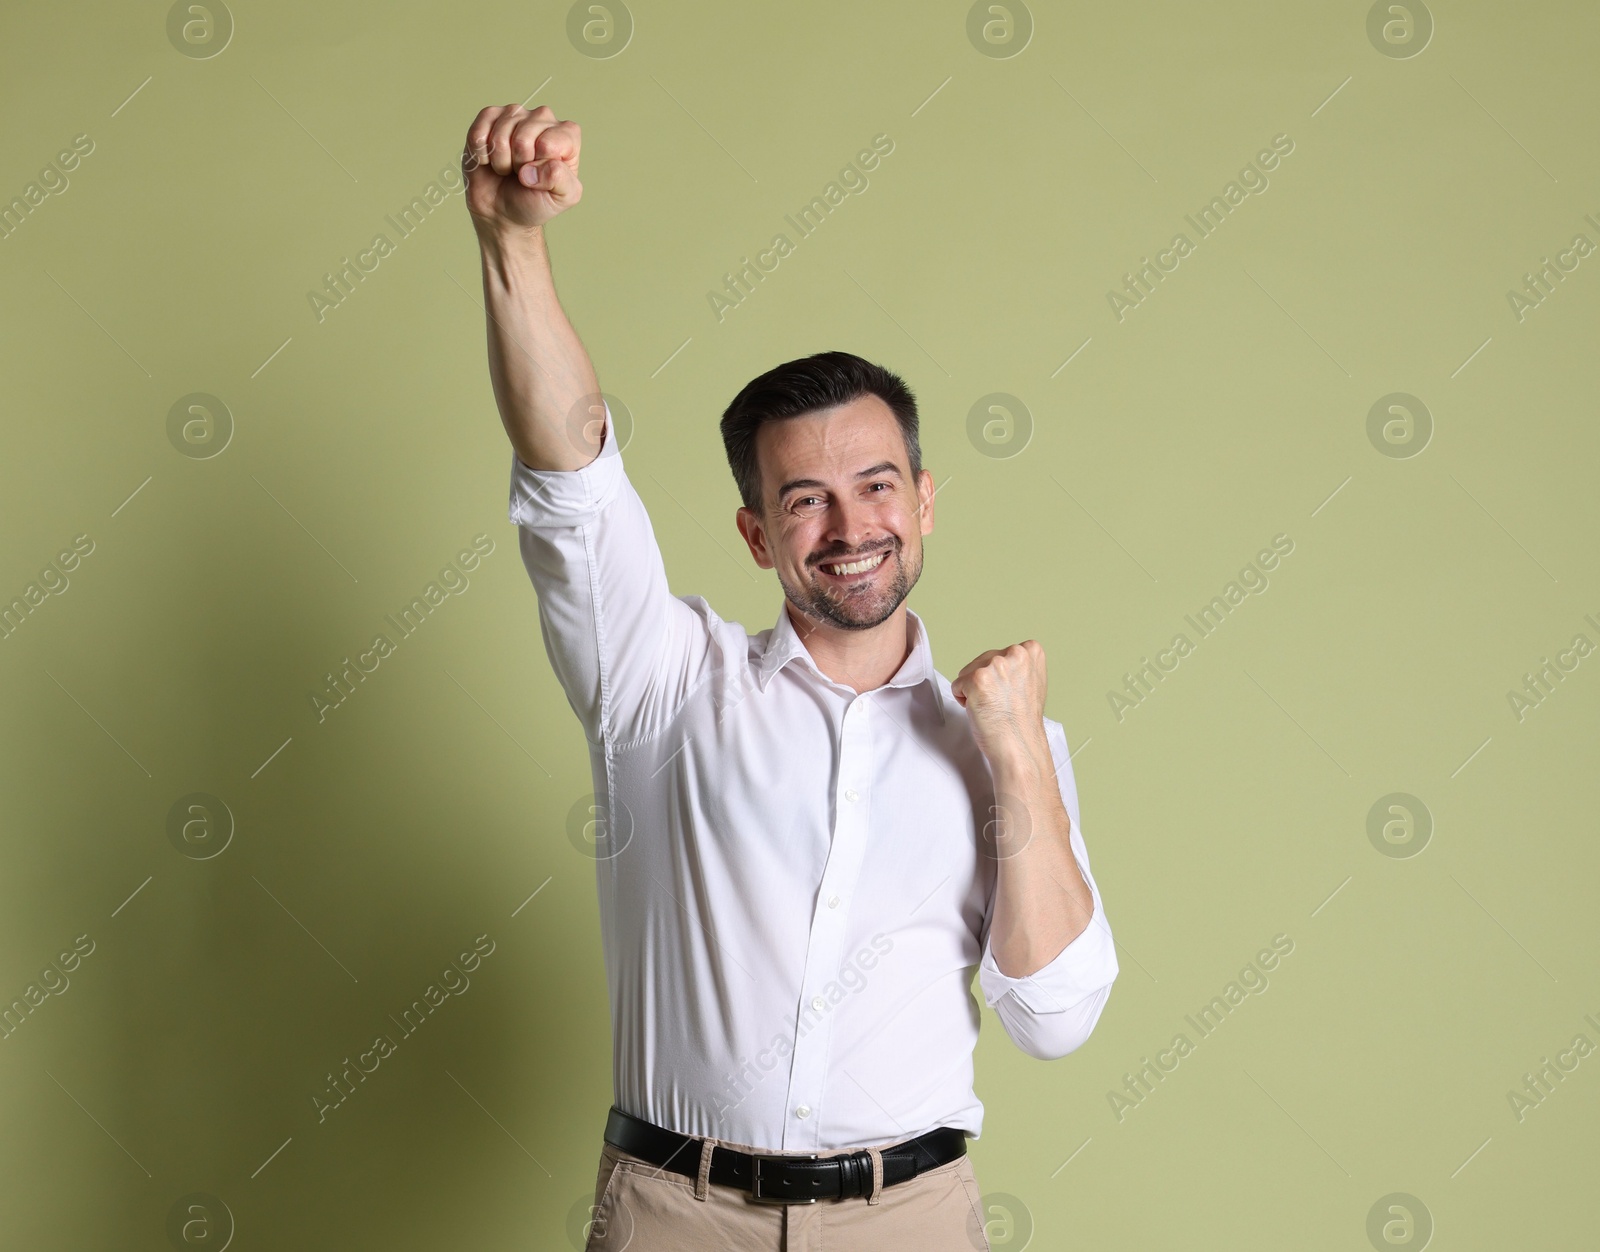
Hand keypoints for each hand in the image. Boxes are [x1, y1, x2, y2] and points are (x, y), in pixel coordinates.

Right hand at [463, 103, 582, 232]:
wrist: (503, 210)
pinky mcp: (489, 118)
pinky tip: (489, 159)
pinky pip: (479, 132)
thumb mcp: (562, 198)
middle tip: (522, 173)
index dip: (539, 167)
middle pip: (523, 138)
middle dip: (518, 165)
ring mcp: (515, 114)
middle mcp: (543, 118)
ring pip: (500, 135)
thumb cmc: (535, 201)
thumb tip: (534, 168)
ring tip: (507, 168)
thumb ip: (561, 180)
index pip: (549, 144)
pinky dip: (480, 154)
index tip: (540, 176)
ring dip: (500, 161)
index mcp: (567, 135)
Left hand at [950, 640, 1049, 767]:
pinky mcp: (977, 679)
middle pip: (982, 661)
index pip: (1000, 655)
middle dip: (985, 682)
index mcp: (1031, 651)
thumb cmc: (1023, 721)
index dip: (1000, 677)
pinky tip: (982, 710)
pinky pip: (957, 685)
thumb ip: (1019, 666)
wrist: (1019, 745)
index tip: (1010, 694)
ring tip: (993, 707)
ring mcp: (996, 665)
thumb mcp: (1033, 682)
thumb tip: (1004, 662)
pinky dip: (963, 700)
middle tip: (1001, 704)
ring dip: (974, 691)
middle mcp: (1015, 653)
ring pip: (968, 672)